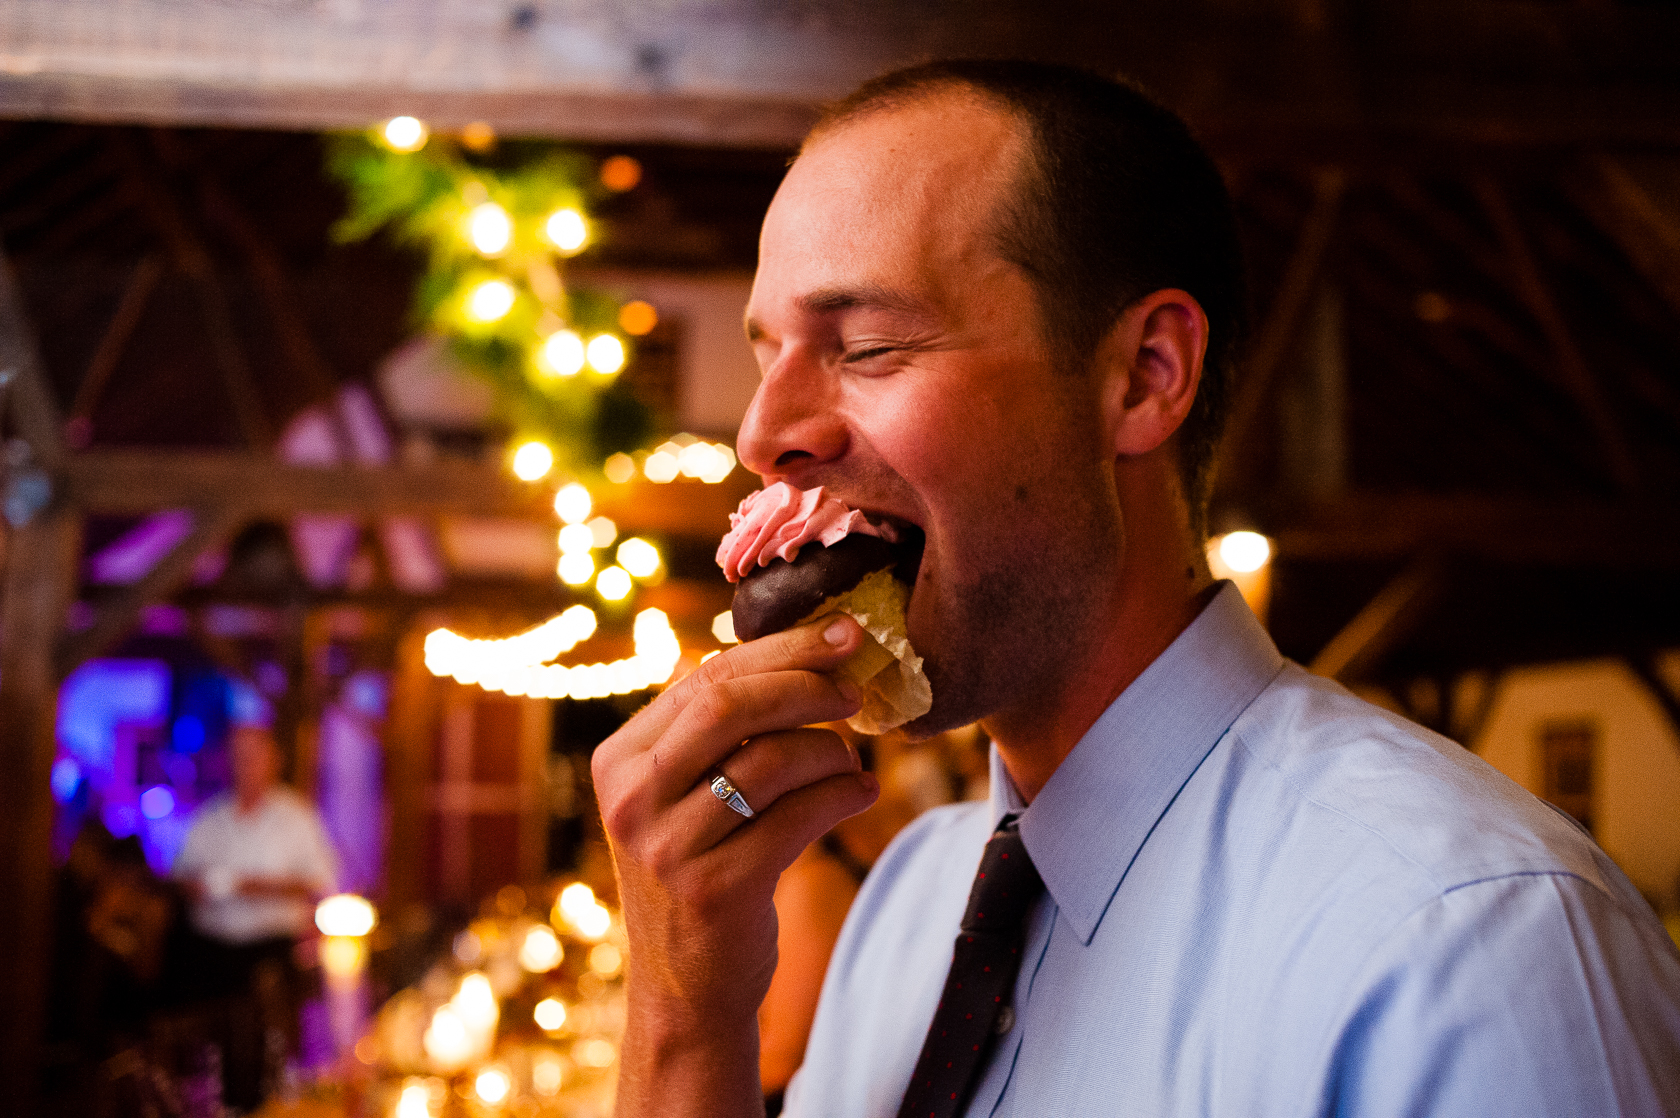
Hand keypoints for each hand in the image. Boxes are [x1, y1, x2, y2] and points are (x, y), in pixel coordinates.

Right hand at [593, 615, 879, 1117]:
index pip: (705, 676)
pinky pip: (798, 817)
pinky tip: (863, 792)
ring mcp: (667, 846)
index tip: (843, 633)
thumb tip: (802, 651)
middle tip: (858, 687)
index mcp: (621, 760)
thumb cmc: (701, 872)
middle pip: (731, 704)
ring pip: (771, 760)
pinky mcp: (714, 889)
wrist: (686, 989)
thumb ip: (717, 732)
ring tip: (854, 762)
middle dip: (807, 683)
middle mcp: (632, 798)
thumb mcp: (683, 798)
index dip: (781, 648)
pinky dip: (844, 795)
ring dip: (831, 751)